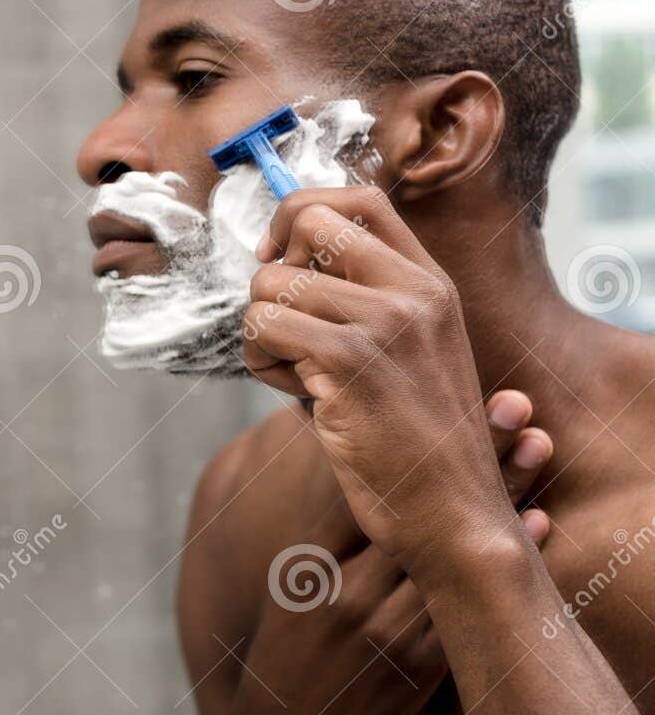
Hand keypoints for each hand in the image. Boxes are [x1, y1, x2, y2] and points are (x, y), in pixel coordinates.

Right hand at [221, 396, 553, 714]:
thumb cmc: (289, 650)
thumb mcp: (291, 584)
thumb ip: (326, 530)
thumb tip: (354, 463)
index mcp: (307, 564)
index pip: (357, 485)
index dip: (400, 436)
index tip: (436, 386)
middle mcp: (345, 591)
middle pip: (416, 507)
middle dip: (467, 452)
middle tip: (512, 402)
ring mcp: (385, 629)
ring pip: (451, 549)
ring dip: (501, 496)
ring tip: (538, 444)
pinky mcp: (419, 667)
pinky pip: (470, 602)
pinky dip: (504, 562)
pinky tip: (536, 523)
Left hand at [242, 187, 521, 573]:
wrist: (454, 514)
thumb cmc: (413, 446)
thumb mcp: (403, 354)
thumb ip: (359, 303)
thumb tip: (272, 262)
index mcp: (432, 283)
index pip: (359, 200)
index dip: (302, 214)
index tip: (276, 257)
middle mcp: (414, 290)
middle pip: (307, 221)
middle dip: (270, 272)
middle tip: (284, 326)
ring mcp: (385, 321)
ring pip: (267, 285)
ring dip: (264, 336)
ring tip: (304, 379)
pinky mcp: (349, 360)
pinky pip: (261, 328)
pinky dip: (263, 366)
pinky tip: (304, 398)